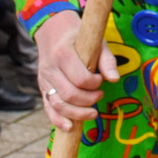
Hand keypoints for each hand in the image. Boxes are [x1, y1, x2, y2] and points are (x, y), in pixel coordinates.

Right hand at [35, 11, 118, 132]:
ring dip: (76, 113)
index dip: (95, 84)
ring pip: (57, 104)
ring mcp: (44, 79)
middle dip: (88, 100)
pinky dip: (58, 120)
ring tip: (92, 113)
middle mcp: (50, 68)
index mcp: (63, 53)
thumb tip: (115, 79)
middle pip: (69, 94)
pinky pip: (48, 108)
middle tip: (99, 96)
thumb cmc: (79, 37)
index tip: (100, 80)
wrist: (52, 30)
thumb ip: (107, 60)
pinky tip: (70, 127)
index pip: (80, 78)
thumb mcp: (96, 41)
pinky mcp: (42, 88)